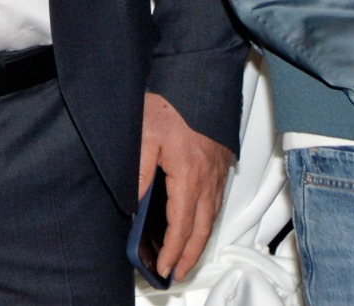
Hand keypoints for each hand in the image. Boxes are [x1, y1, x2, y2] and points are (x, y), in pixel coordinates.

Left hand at [138, 91, 233, 281]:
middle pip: (202, 229)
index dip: (172, 250)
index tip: (162, 266)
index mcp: (189, 175)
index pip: (181, 225)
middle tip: (176, 272)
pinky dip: (206, 221)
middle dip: (190, 256)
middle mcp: (208, 179)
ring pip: (211, 218)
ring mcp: (217, 173)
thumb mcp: (143, 135)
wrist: (196, 81)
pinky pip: (215, 202)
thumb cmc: (170, 103)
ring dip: (199, 241)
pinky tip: (196, 225)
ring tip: (185, 257)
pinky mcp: (219, 166)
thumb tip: (134, 204)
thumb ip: (138, 171)